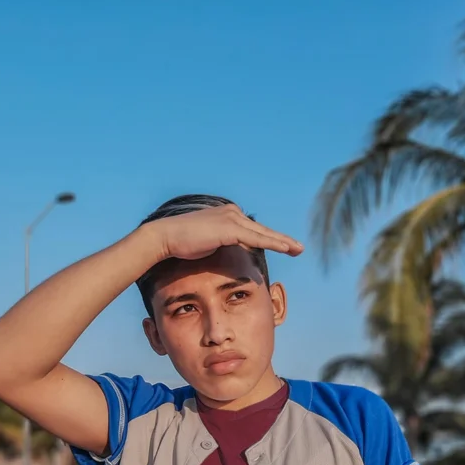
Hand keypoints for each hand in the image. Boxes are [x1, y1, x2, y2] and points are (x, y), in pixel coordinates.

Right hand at [147, 203, 303, 262]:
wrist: (165, 238)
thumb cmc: (181, 244)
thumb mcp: (207, 243)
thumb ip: (221, 243)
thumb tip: (227, 251)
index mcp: (227, 215)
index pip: (253, 230)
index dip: (268, 239)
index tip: (282, 247)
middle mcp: (232, 213)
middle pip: (262, 230)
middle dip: (281, 239)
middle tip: (298, 248)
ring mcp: (231, 218)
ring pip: (263, 234)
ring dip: (283, 242)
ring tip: (298, 249)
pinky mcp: (229, 228)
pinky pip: (256, 238)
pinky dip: (273, 243)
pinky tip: (286, 248)